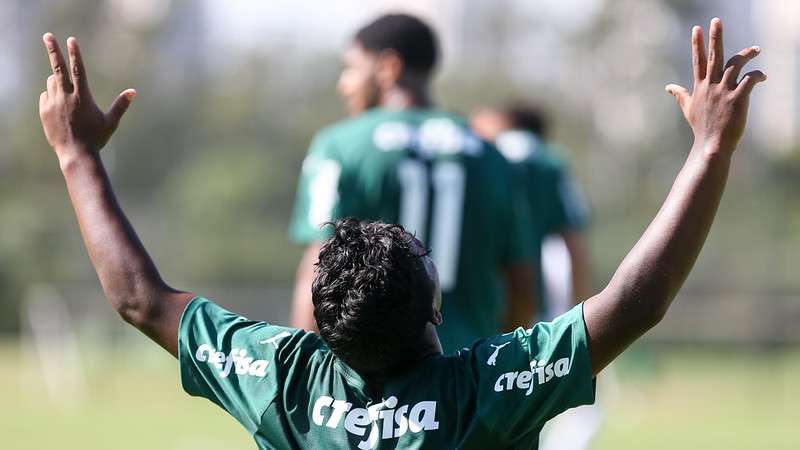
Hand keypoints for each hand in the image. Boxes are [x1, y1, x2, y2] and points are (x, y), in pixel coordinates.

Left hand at [38, 33, 135, 158]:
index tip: (71, 40)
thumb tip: (134, 92)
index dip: (75, 54)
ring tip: (68, 96)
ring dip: (58, 81)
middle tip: (48, 36)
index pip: (78, 70)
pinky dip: (52, 96)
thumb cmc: (96, 138)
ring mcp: (53, 103)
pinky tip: (60, 108)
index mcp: (83, 97)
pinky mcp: (44, 111)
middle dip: (52, 49)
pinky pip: (45, 96)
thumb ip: (121, 104)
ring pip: (52, 82)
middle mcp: (66, 97)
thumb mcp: (110, 122)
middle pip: (57, 68)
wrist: (75, 154)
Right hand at [665, 18, 765, 154]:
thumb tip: (668, 87)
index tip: (697, 28)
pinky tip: (762, 76)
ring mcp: (724, 92)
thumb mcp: (688, 109)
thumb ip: (680, 95)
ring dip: (746, 54)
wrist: (711, 145)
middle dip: (714, 38)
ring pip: (736, 65)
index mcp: (700, 87)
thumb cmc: (701, 128)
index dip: (697, 44)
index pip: (698, 61)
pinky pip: (749, 80)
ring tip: (756, 49)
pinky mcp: (737, 99)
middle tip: (716, 21)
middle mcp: (711, 86)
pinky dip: (757, 76)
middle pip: (713, 56)